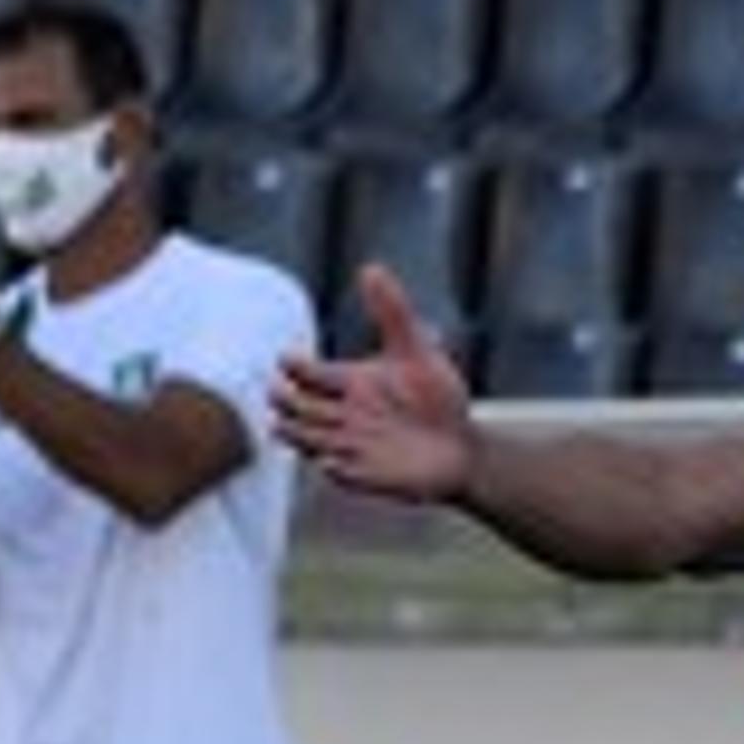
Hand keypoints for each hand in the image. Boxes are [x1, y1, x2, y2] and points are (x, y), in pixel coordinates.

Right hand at [270, 265, 479, 502]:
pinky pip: (337, 473)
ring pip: (304, 438)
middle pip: (295, 406)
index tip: (292, 361)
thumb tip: (371, 268)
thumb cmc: (435, 399)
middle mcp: (339, 414)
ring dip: (297, 433)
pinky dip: (333, 467)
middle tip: (284, 394)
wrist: (459, 448)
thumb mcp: (417, 352)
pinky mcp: (361, 475)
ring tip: (292, 427)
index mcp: (346, 382)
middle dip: (287, 400)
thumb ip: (393, 312)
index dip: (295, 367)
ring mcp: (346, 446)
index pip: (304, 372)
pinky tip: (332, 461)